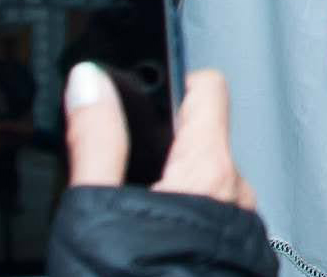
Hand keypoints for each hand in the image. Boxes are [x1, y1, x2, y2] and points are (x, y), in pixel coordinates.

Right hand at [67, 63, 259, 213]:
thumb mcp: (96, 210)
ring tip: (131, 195)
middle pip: (201, 133)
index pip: (208, 88)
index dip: (171, 80)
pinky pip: (211, 208)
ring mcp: (238, 221)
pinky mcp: (233, 247)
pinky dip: (184, 206)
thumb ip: (96, 141)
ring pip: (205, 175)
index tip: (144, 84)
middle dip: (162, 139)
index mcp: (209, 170)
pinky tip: (151, 228)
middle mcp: (235, 191)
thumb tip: (88, 82)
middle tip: (122, 153)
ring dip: (173, 176)